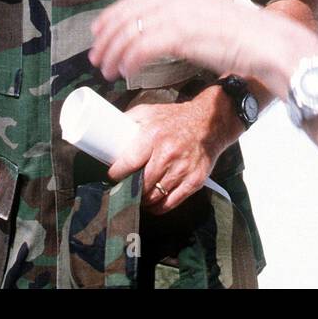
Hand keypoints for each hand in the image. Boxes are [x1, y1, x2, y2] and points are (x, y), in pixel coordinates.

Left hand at [89, 0, 317, 94]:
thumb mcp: (204, 12)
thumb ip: (178, 14)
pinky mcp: (182, 33)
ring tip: (107, 70)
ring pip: (130, 32)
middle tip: (97, 56)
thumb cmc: (239, 34)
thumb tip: (151, 28)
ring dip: (113, 53)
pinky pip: (142, 48)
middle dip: (106, 38)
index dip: (111, 17)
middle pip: (126, 14)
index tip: (99, 33)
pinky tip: (126, 71)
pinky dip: (129, 61)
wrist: (265, 42)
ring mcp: (178, 12)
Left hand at [107, 95, 233, 212]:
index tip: (113, 176)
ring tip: (138, 196)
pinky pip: (171, 203)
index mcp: (153, 135)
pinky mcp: (194, 180)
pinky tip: (153, 204)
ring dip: (144, 200)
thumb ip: (129, 120)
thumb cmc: (175, 118)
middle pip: (141, 184)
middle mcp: (168, 153)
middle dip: (130, 189)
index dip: (117, 174)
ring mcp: (182, 169)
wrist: (209, 123)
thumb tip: (108, 131)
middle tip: (125, 188)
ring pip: (155, 196)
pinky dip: (159, 208)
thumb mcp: (150, 111)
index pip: (129, 163)